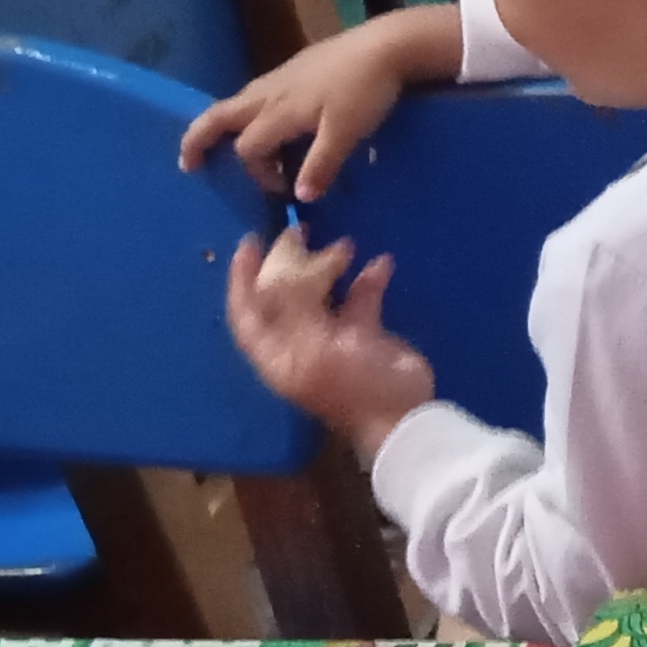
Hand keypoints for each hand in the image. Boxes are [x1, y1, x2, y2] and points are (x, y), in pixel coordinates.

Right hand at [179, 27, 418, 199]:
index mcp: (278, 111)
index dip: (258, 173)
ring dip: (226, 126)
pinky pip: (258, 95)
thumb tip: (299, 197)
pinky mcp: (295, 70)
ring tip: (224, 143)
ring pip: (238, 103)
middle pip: (220, 116)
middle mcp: (269, 93)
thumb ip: (321, 165)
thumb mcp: (347, 132)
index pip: (247, 148)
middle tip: (187, 162)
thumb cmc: (365, 90)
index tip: (283, 190)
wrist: (386, 46)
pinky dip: (249, 114)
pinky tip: (268, 121)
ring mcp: (280, 78)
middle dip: (199, 139)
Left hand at [224, 231, 434, 454]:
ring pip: (321, 294)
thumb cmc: (351, 385)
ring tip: (341, 242)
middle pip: (282, 297)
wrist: (403, 413)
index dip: (242, 279)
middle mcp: (297, 342)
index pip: (247, 312)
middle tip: (297, 232)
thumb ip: (292, 309)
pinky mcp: (365, 334)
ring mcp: (332, 338)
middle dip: (286, 263)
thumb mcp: (313, 347)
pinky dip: (368, 281)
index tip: (250, 243)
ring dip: (329, 267)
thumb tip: (278, 273)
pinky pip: (360, 300)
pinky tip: (379, 263)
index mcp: (276, 352)